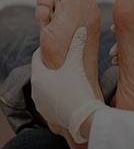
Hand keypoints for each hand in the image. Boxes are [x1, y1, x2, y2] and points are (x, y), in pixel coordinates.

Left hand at [31, 27, 106, 142]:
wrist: (83, 118)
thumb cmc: (77, 89)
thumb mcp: (77, 65)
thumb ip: (77, 46)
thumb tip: (80, 30)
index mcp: (38, 77)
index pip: (36, 58)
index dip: (46, 51)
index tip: (55, 47)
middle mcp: (36, 92)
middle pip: (41, 73)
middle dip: (52, 66)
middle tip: (64, 60)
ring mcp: (42, 105)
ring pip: (46, 87)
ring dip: (54, 81)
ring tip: (68, 77)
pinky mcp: (49, 115)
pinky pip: (51, 100)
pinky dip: (58, 94)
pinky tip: (70, 92)